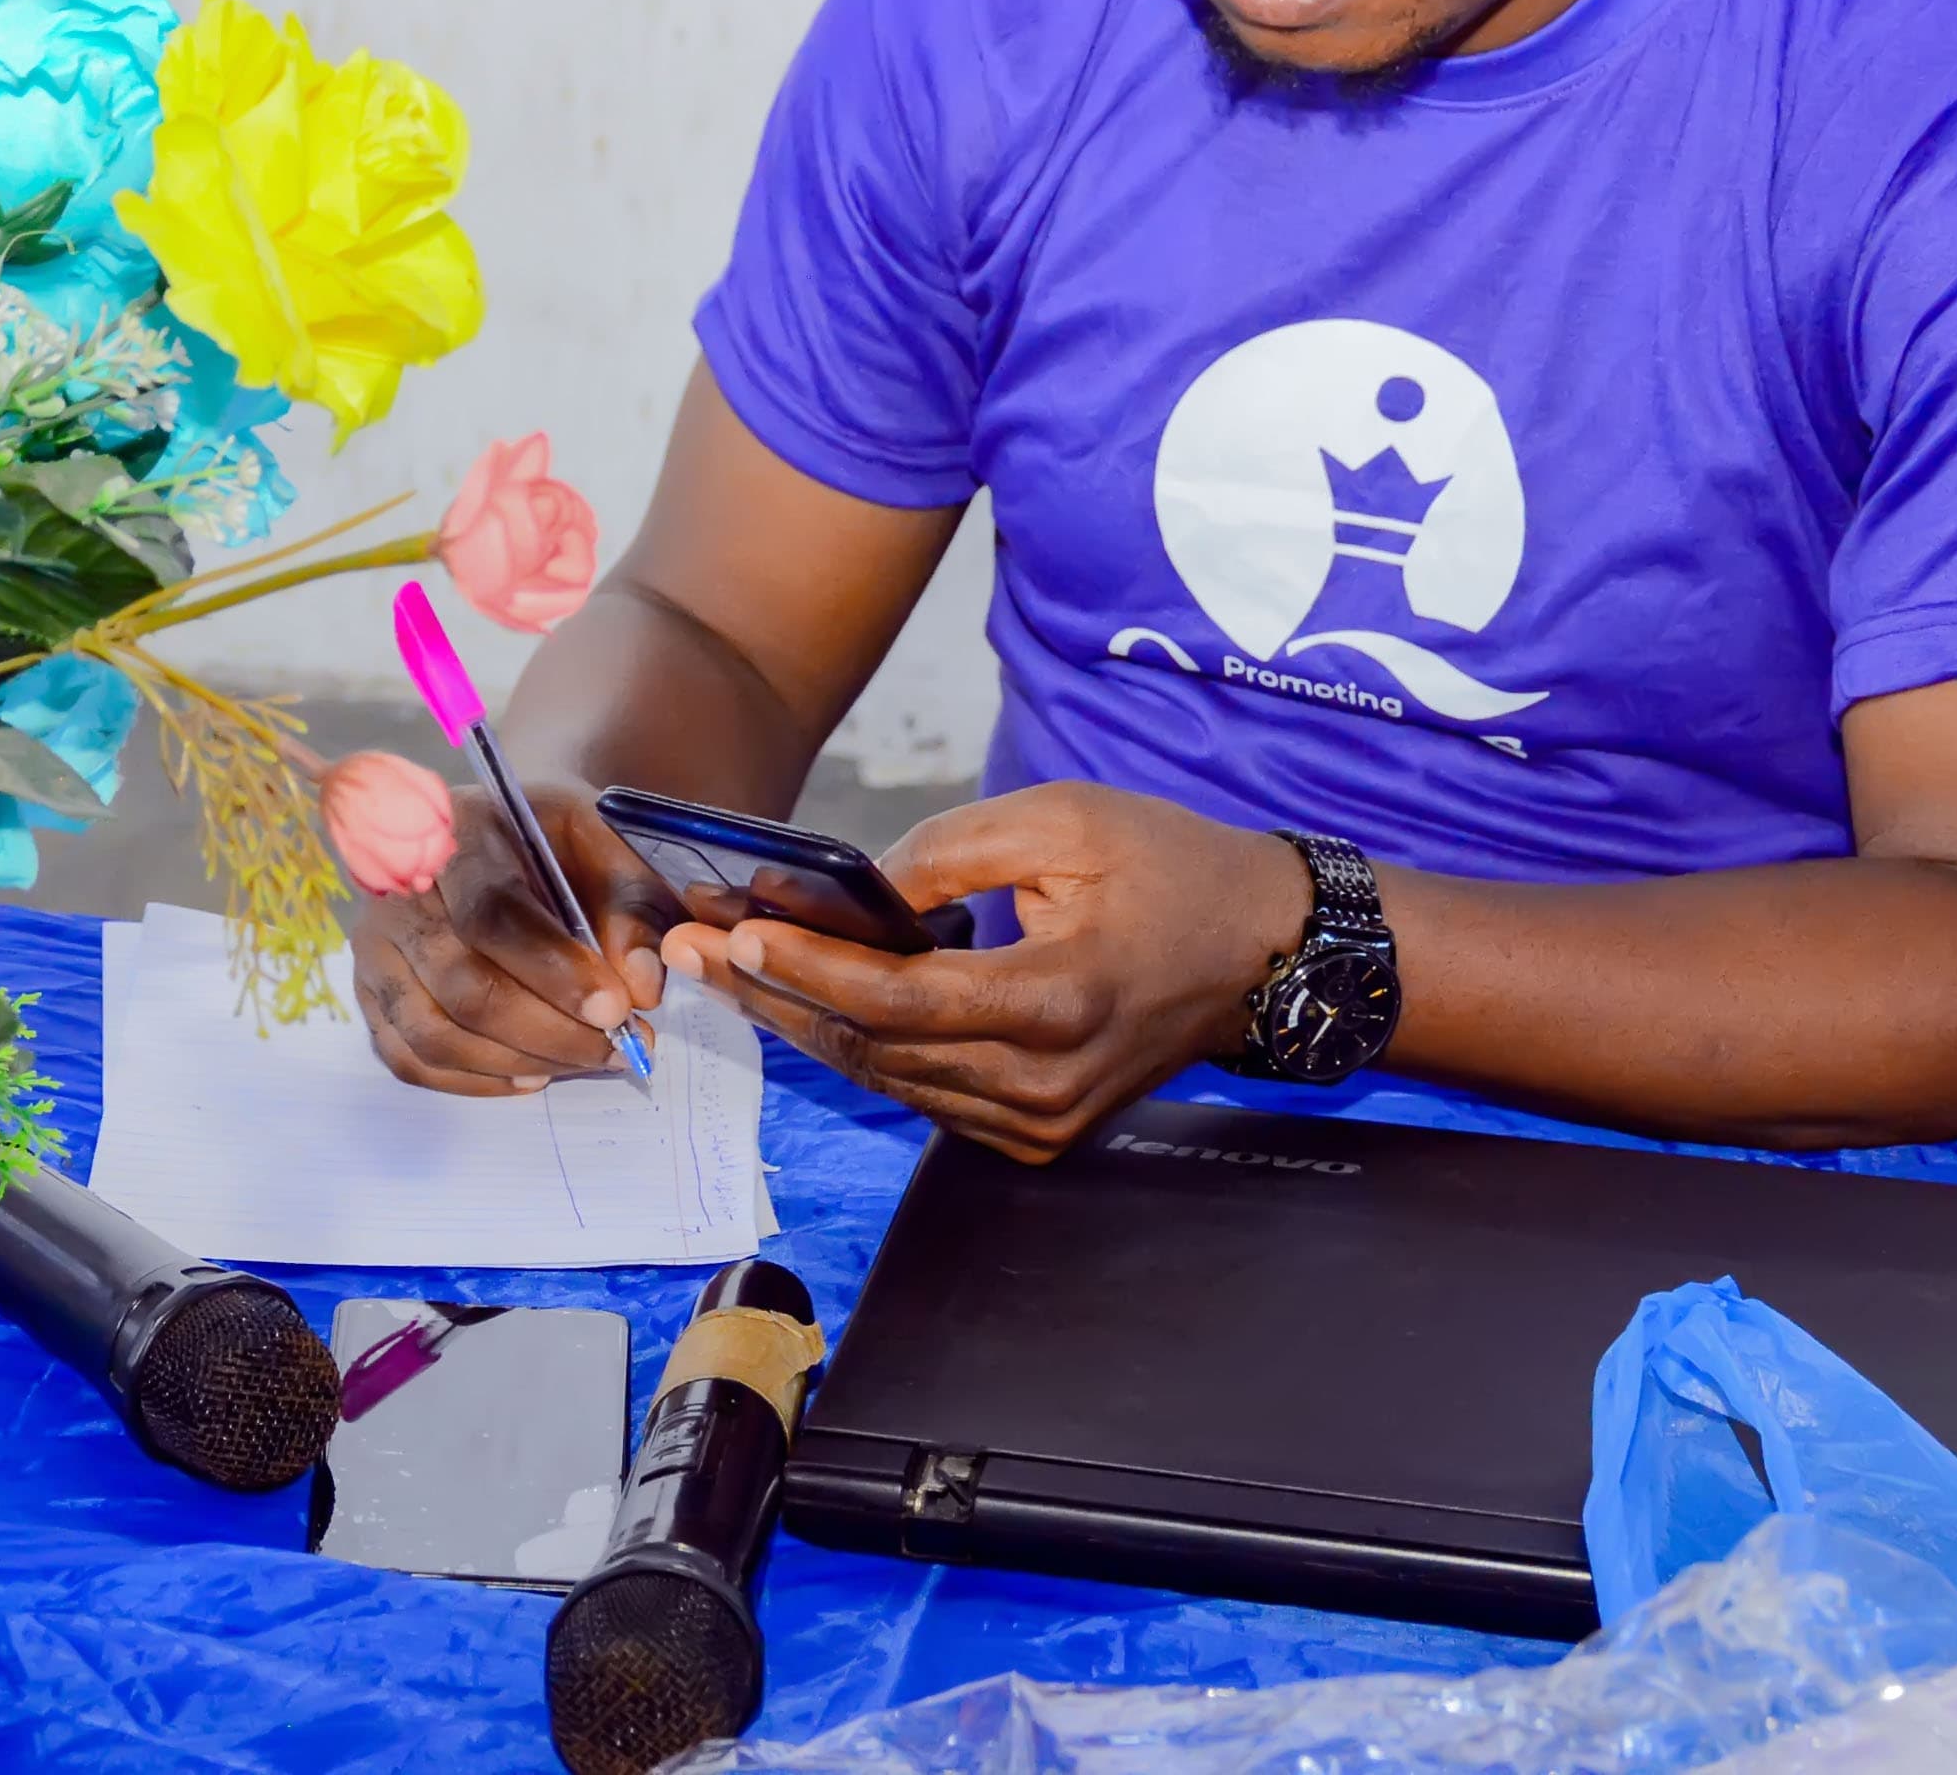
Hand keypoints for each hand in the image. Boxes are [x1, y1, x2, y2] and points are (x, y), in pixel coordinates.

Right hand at [356, 783, 675, 1094]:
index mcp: (459, 840)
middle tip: (621, 1047)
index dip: (556, 970)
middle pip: (464, 987)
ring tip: (588, 1060)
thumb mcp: (601, 839)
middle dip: (551, 1031)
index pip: (495, 915)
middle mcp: (400, 897)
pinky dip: (477, 1081)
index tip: (617, 1008)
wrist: (484, 831)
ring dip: (520, 1062)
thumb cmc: (545, 837)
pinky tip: (533, 1073)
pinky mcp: (371, 995)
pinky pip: (412, 1060)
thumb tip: (641, 986)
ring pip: (435, 1034)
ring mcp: (377, 951)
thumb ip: (630, 902)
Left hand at [658, 781, 1309, 1157]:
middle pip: (874, 1050)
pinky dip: (868, 1048)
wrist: (1265, 952)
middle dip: (777, 995)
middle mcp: (1042, 1085)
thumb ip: (951, 852)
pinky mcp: (1039, 1135)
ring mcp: (1041, 1124)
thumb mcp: (1065, 820)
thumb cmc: (1172, 869)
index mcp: (1055, 1006)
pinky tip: (814, 1002)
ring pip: (891, 1079)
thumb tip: (857, 889)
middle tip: (690, 952)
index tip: (732, 932)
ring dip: (809, 1024)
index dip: (806, 967)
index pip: (895, 1000)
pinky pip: (928, 1093)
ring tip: (731, 971)